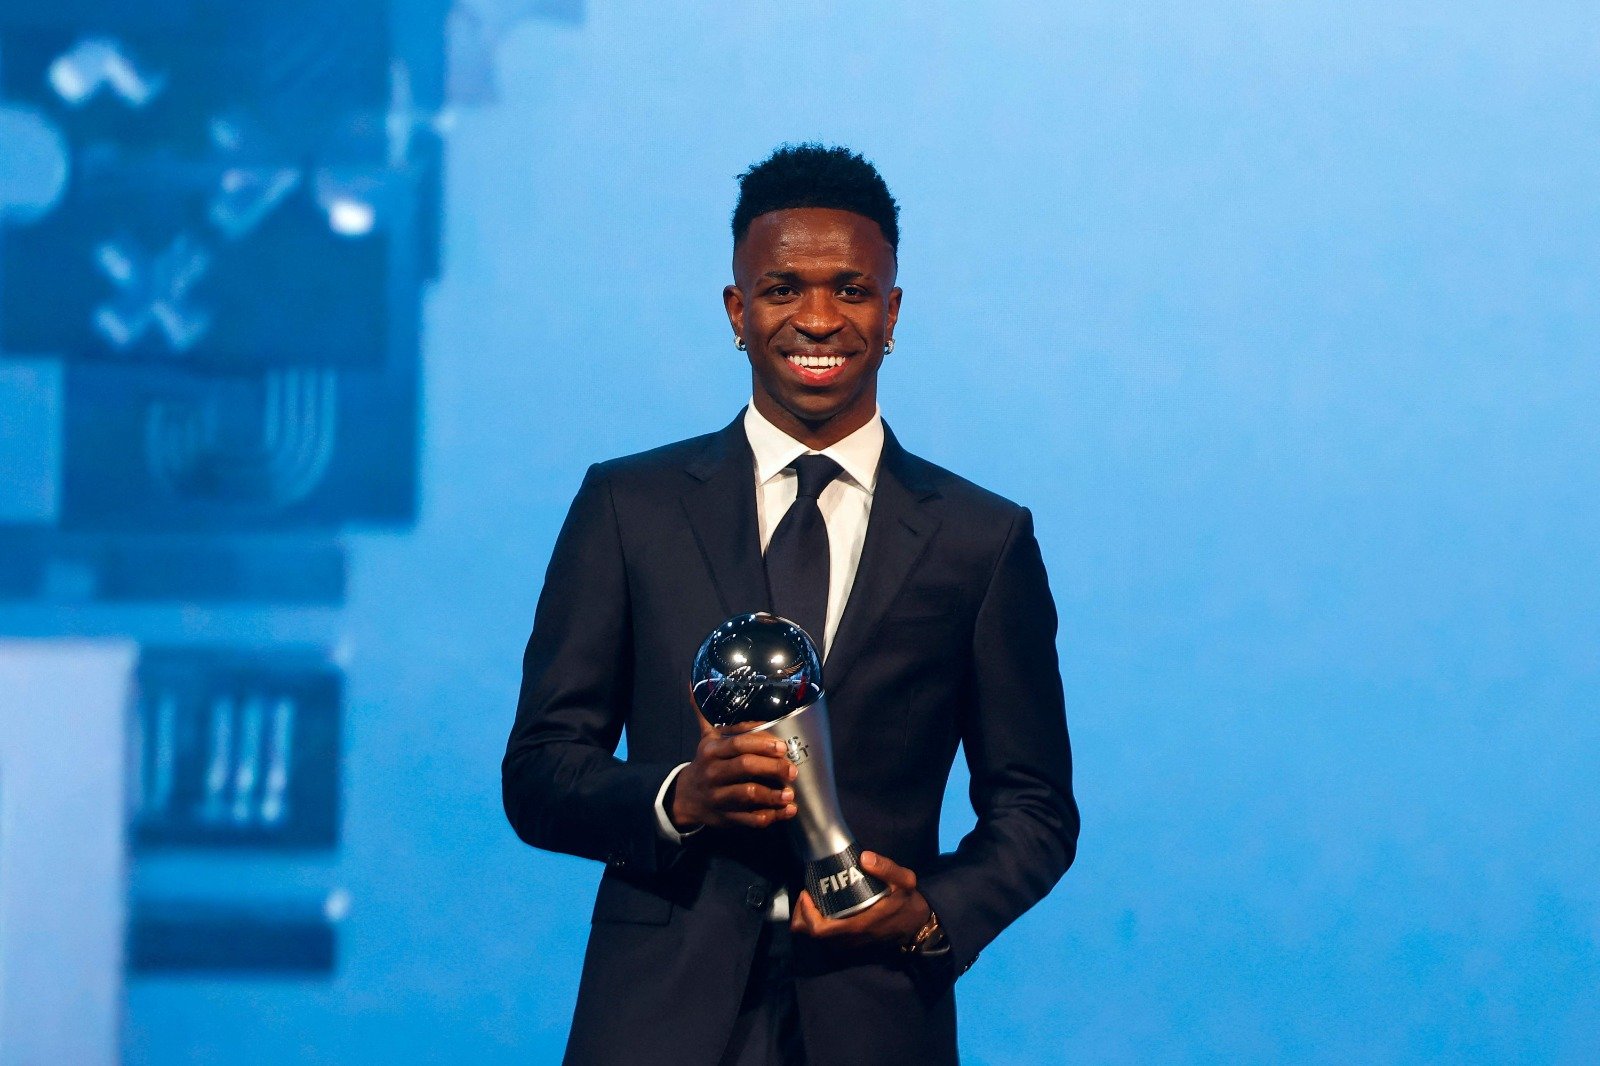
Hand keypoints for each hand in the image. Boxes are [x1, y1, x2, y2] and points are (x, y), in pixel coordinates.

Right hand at [669, 713, 797, 830]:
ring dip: (773, 795)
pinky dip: (771, 816)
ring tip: (790, 794)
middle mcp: (714, 772)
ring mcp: (719, 796)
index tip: (782, 747)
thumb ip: (706, 714)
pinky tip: (786, 811)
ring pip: (748, 795)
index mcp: (713, 750)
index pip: (738, 744)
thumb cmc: (705, 763)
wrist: (686, 797)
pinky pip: (750, 819)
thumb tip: (694, 683)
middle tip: (792, 770)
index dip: (762, 744)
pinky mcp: (727, 817)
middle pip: (745, 767)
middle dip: (772, 768)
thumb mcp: (705, 738)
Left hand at [790, 851, 930, 947]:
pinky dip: (820, 925)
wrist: (918, 923)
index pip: (820, 930)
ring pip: (819, 939)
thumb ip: (886, 867)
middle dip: (803, 915)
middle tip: (806, 894)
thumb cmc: (907, 901)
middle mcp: (850, 939)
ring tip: (812, 899)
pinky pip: (827, 939)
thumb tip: (864, 857)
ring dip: (810, 920)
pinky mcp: (853, 944)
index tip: (806, 893)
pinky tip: (825, 908)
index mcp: (858, 925)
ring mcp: (851, 944)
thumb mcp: (904, 880)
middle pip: (813, 935)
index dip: (806, 914)